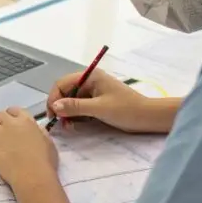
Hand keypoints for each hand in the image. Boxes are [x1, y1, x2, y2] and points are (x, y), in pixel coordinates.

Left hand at [0, 107, 58, 190]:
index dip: (11, 115)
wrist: (33, 175)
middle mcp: (11, 124)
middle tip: (0, 129)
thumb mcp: (47, 140)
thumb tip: (32, 127)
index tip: (10, 121)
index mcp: (26, 120)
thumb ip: (38, 130)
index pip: (14, 110)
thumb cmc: (44, 161)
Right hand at [48, 69, 165, 132]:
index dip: (54, 98)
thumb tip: (55, 106)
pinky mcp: (96, 102)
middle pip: (65, 92)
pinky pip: (79, 107)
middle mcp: (89, 81)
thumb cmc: (126, 109)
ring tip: (69, 126)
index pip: (62, 84)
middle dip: (60, 107)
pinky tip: (76, 124)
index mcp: (90, 76)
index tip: (53, 115)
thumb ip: (76, 107)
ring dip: (67, 113)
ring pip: (71, 101)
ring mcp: (92, 92)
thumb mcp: (99, 108)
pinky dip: (75, 116)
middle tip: (61, 123)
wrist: (147, 117)